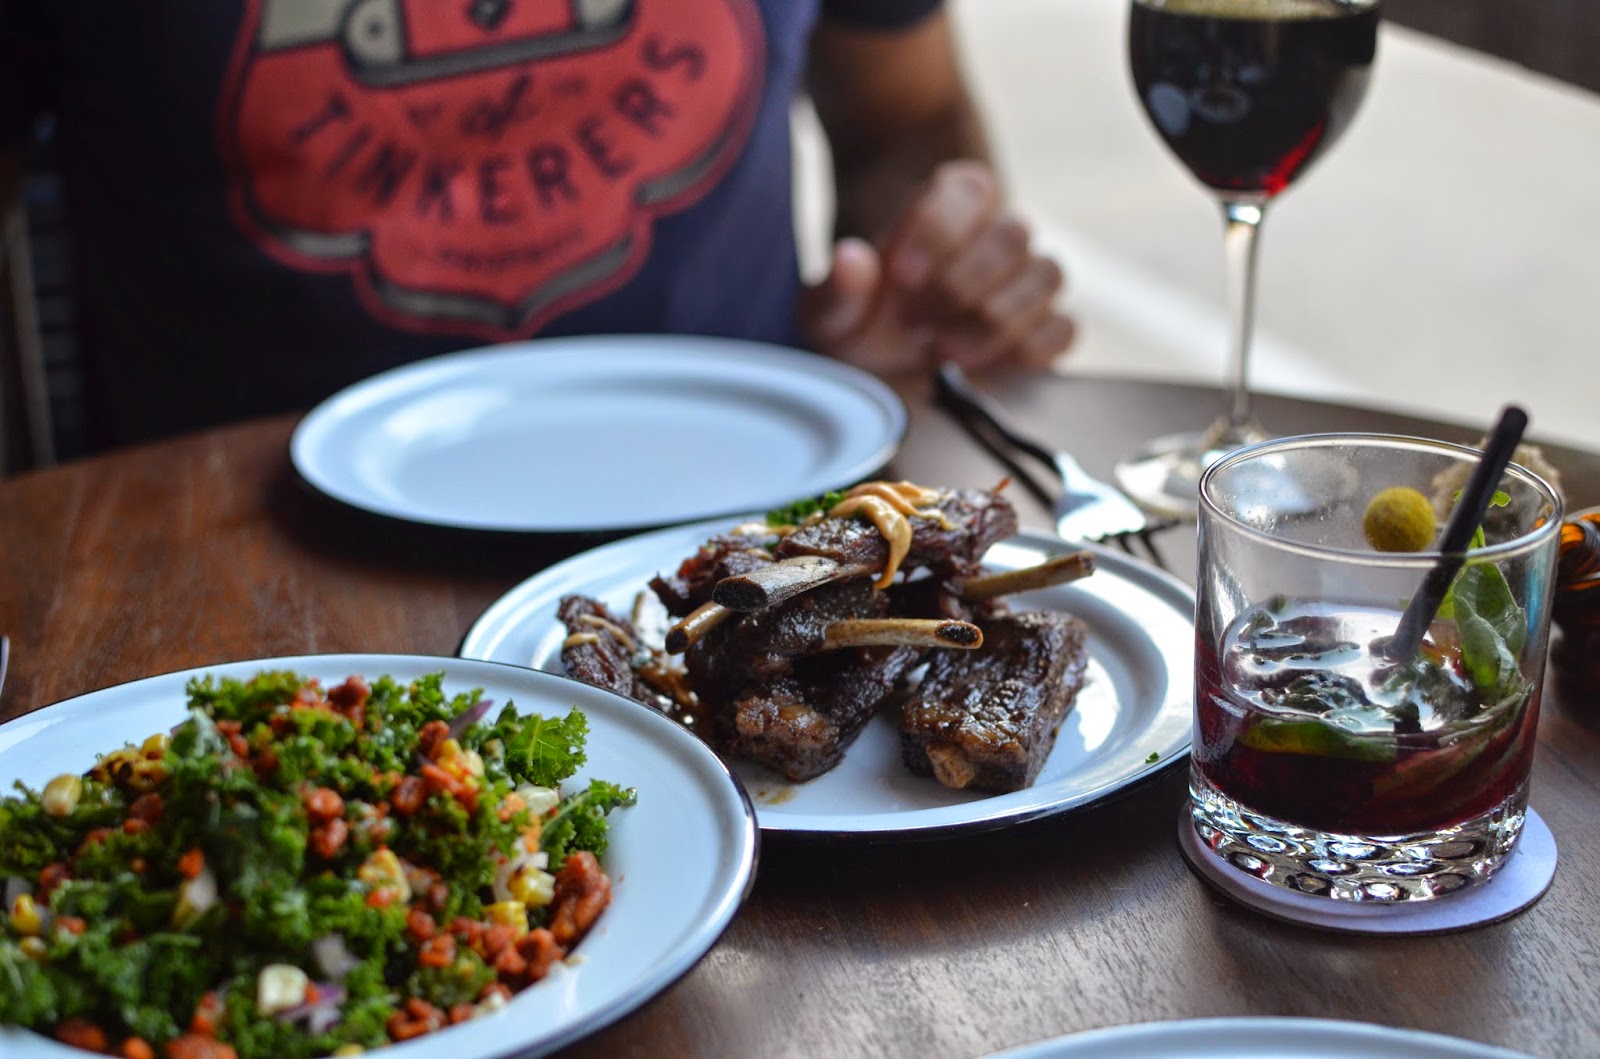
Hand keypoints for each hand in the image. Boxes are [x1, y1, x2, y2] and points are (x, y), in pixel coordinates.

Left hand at [797, 160, 1074, 376]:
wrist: (882, 368)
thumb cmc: (858, 327)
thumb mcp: (829, 315)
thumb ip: (835, 289)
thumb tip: (853, 258)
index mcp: (947, 205)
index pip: (966, 190)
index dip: (938, 231)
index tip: (902, 276)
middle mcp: (994, 233)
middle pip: (1014, 234)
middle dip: (966, 284)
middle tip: (920, 324)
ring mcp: (1027, 280)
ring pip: (1047, 275)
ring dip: (998, 318)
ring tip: (946, 350)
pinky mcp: (1045, 328)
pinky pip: (1064, 327)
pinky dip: (1030, 347)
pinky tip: (984, 364)